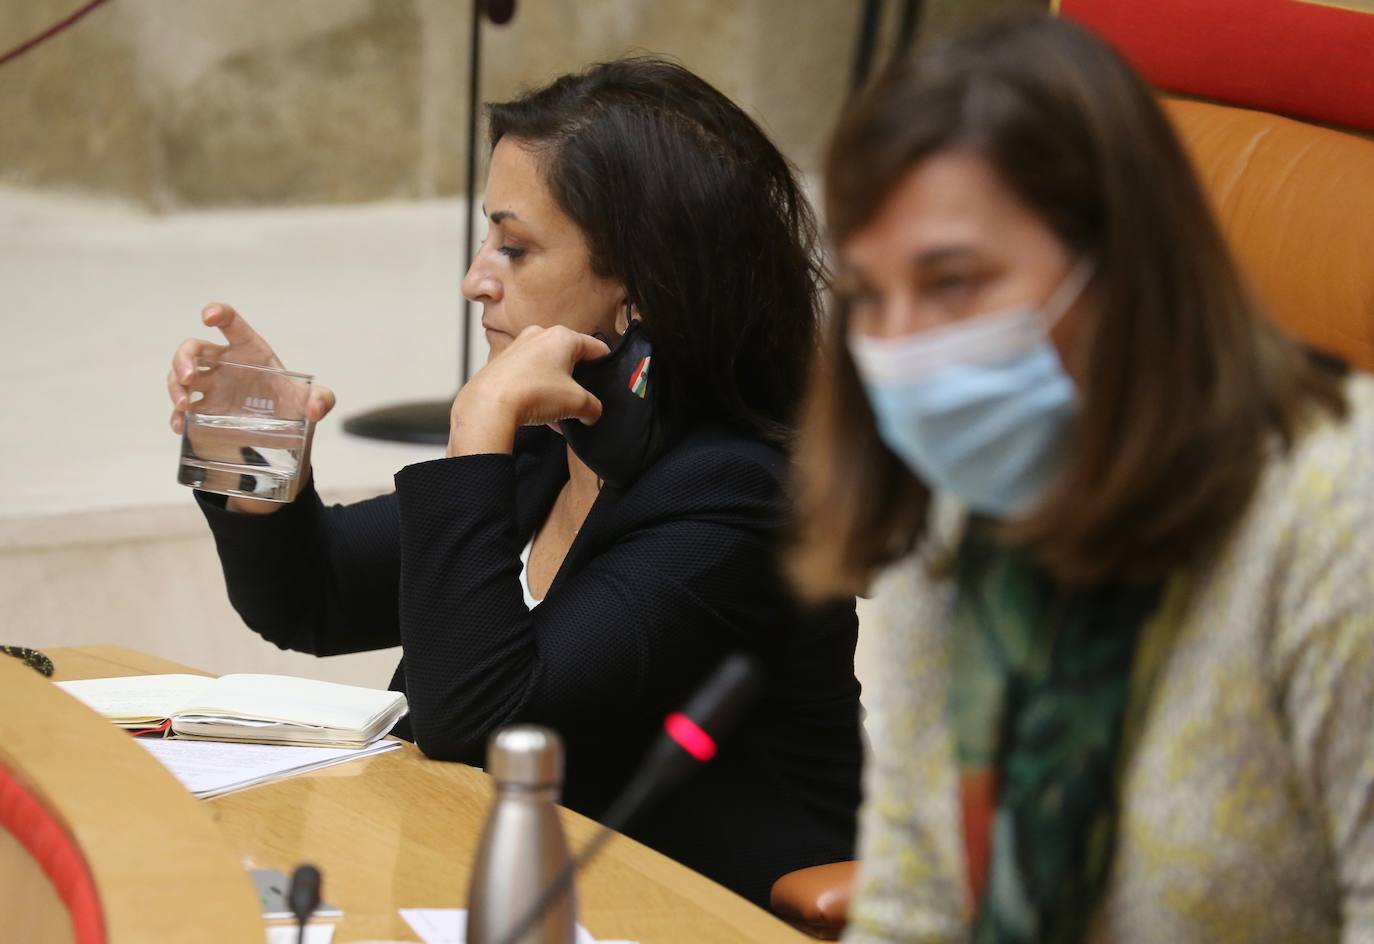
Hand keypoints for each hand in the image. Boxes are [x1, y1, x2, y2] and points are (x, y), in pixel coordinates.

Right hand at [167, 303, 335, 512]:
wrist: (280, 434)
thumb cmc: (291, 403)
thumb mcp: (308, 401)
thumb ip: (321, 399)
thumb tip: (317, 408)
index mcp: (249, 350)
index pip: (230, 323)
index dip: (218, 313)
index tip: (208, 316)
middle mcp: (224, 364)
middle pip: (193, 349)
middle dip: (183, 358)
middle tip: (188, 377)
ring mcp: (210, 387)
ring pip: (179, 376)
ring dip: (175, 387)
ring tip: (184, 406)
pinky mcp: (203, 410)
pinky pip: (181, 410)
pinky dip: (177, 417)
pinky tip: (180, 426)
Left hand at [448, 325, 608, 456]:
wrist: (489, 405)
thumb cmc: (531, 393)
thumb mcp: (576, 403)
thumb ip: (593, 407)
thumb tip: (592, 412)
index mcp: (563, 336)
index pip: (597, 348)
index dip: (607, 367)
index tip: (608, 382)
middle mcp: (540, 336)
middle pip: (571, 359)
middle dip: (578, 382)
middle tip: (582, 403)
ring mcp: (519, 348)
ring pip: (549, 370)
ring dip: (558, 391)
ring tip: (561, 417)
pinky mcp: (504, 363)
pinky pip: (530, 377)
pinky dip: (539, 394)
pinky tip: (543, 417)